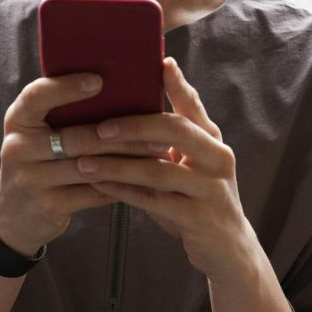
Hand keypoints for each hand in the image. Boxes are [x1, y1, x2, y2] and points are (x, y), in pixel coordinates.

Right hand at [0, 72, 167, 255]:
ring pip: (89, 166)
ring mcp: (30, 179)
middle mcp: (17, 147)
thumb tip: (119, 87)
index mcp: (18, 120)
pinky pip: (93, 192)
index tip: (98, 80)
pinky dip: (121, 185)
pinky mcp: (48, 205)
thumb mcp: (39, 133)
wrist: (15, 214)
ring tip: (158, 154)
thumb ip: (63, 113)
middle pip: (75, 137)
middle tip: (158, 130)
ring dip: (128, 160)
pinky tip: (144, 179)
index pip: (37, 96)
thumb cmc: (40, 161)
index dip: (66, 88)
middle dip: (121, 134)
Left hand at [73, 57, 248, 280]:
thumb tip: (132, 109)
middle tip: (100, 126)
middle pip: (176, 131)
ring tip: (84, 161)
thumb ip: (173, 139)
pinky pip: (154, 201)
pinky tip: (100, 186)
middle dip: (135, 125)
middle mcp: (217, 159)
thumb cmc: (200, 199)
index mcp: (213, 142)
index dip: (176, 84)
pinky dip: (124, 192)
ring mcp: (210, 189)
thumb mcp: (194, 165)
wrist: (228, 248)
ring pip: (159, 169)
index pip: (193, 106)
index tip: (157, 63)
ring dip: (118, 164)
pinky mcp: (198, 217)